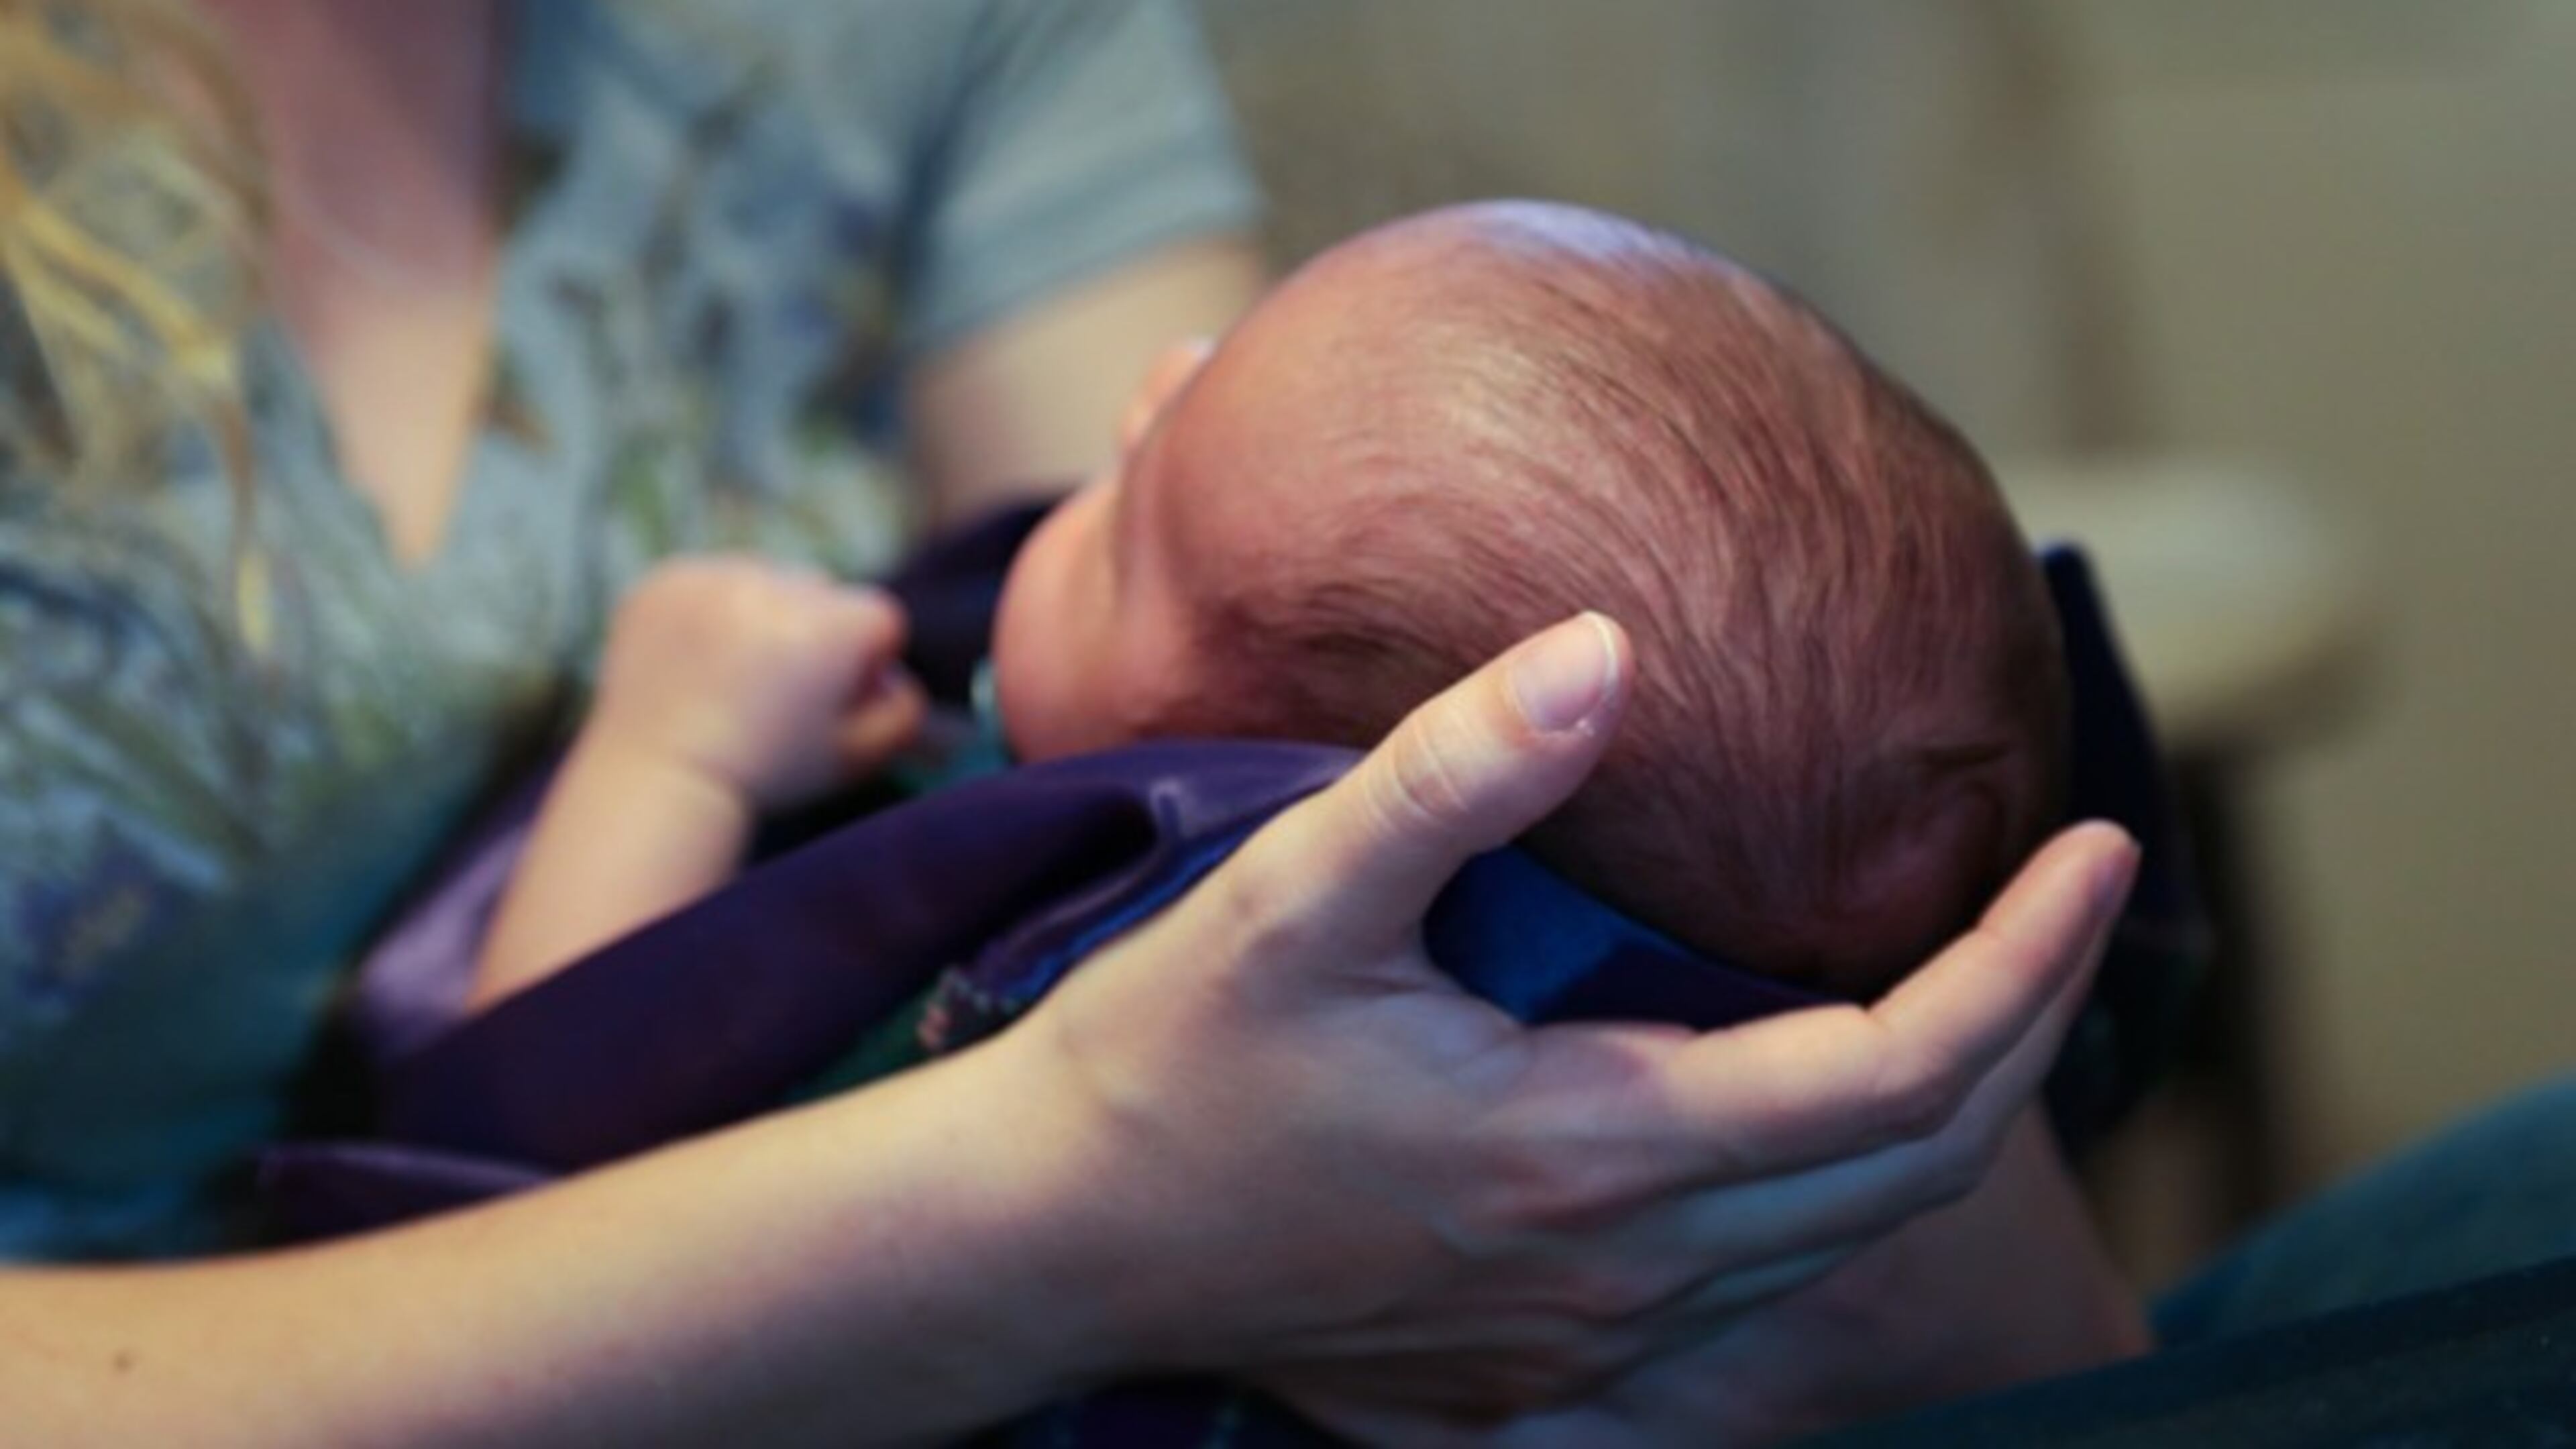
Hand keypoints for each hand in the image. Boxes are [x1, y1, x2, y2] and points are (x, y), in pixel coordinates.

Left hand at [589, 556, 926, 807]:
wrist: (658, 780)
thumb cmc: (765, 776)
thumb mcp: (857, 758)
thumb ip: (903, 712)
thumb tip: (895, 674)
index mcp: (826, 627)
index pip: (879, 617)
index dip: (864, 665)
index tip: (829, 702)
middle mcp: (770, 587)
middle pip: (822, 591)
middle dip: (813, 632)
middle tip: (779, 693)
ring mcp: (710, 578)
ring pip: (766, 580)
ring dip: (762, 617)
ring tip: (734, 679)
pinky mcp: (665, 580)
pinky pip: (711, 580)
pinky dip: (711, 613)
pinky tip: (700, 664)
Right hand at [976, 614, 2138, 1435]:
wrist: (1054, 1242)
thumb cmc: (1164, 1061)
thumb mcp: (1287, 898)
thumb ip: (1449, 778)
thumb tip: (1604, 652)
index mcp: (1591, 1152)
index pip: (1899, 1075)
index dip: (2028, 964)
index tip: (2103, 843)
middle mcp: (1624, 1270)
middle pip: (1918, 1170)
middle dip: (2030, 1029)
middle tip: (2075, 890)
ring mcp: (1593, 1337)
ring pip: (1853, 1238)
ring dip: (1946, 1109)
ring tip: (1983, 969)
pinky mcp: (1549, 1361)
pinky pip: (1761, 1281)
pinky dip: (1837, 1181)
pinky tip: (1816, 1087)